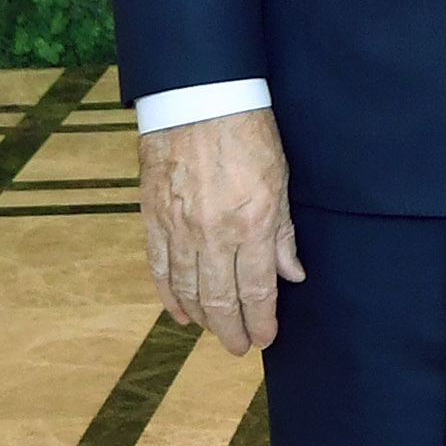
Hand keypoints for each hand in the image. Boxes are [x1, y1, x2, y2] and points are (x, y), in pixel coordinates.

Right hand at [138, 106, 305, 356]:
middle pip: (220, 299)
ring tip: (215, 332)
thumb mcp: (280, 179)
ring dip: (202, 319)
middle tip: (239, 347)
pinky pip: (160, 269)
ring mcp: (179, 229)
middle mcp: (214, 234)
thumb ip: (283, 233)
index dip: (262, 320)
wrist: (196, 98)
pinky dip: (170, 296)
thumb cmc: (246, 130)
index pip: (258, 289)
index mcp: (252, 223)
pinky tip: (180, 313)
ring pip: (188, 290)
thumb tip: (292, 275)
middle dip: (231, 330)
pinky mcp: (154, 219)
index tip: (265, 338)